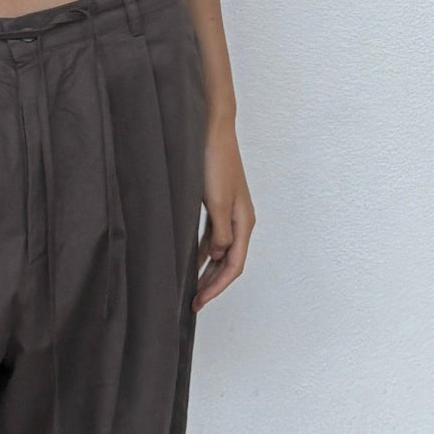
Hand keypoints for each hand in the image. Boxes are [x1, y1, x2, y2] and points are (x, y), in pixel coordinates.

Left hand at [194, 118, 255, 309]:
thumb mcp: (217, 203)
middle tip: (193, 302)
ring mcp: (230, 213)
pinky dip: (202, 251)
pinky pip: (212, 236)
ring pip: (220, 251)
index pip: (234, 265)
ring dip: (206, 270)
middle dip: (212, 284)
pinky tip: (190, 258)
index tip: (199, 301)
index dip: (217, 287)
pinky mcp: (218, 204)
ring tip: (190, 286)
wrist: (213, 132)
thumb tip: (218, 255)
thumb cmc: (216, 163)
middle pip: (229, 262)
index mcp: (244, 222)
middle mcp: (240, 221)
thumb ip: (219, 233)